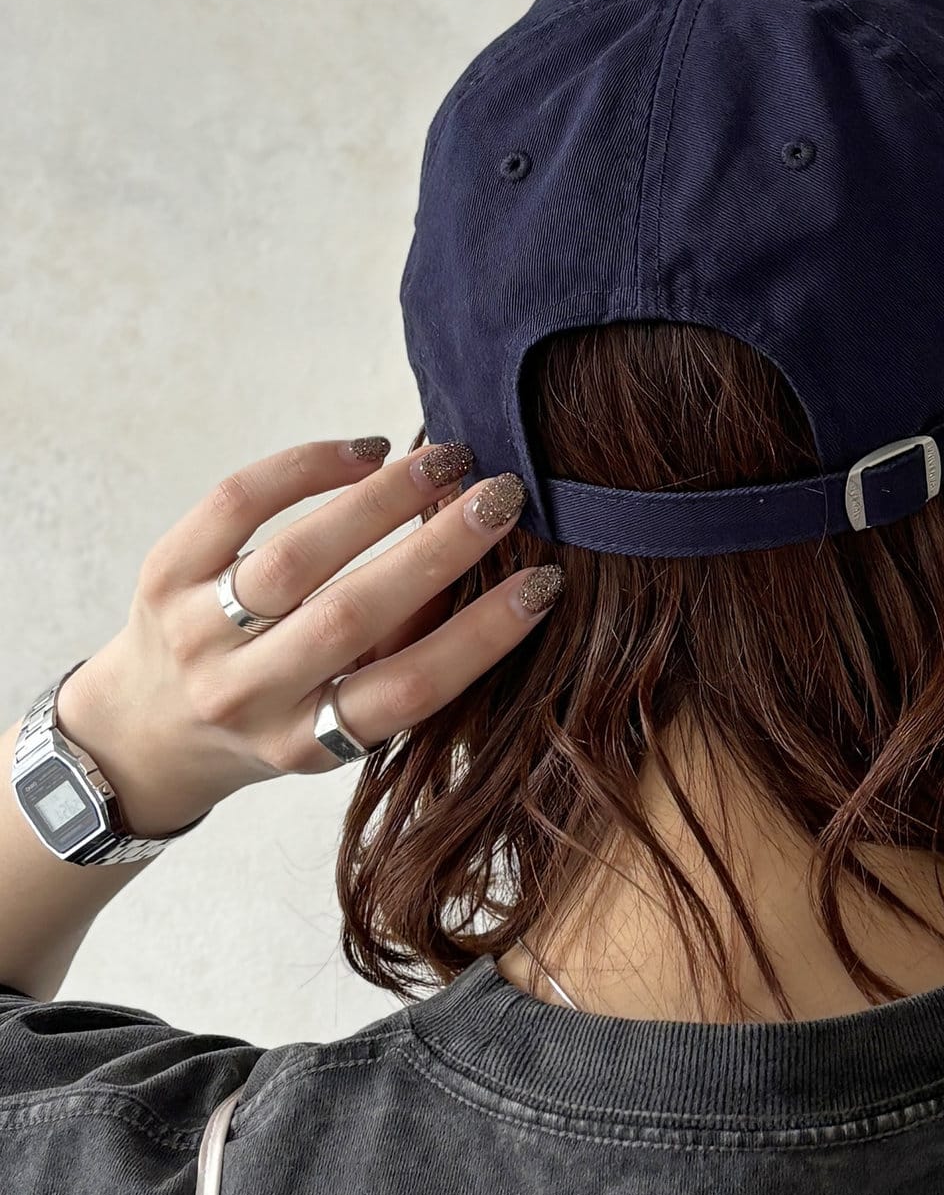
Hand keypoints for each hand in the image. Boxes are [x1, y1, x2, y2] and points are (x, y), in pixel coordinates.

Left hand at [50, 438, 561, 838]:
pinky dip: (306, 467)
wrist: (148, 728)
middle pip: (349, 617)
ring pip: (293, 557)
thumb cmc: (273, 715)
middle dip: (438, 550)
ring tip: (445, 461)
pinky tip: (365, 452)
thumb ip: (403, 654)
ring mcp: (195, 633)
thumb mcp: (340, 717)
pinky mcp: (163, 575)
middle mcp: (244, 696)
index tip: (543, 582)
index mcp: (304, 742)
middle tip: (503, 497)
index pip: (406, 689)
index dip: (481, 635)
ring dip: (379, 501)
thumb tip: (484, 570)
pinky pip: (236, 504)